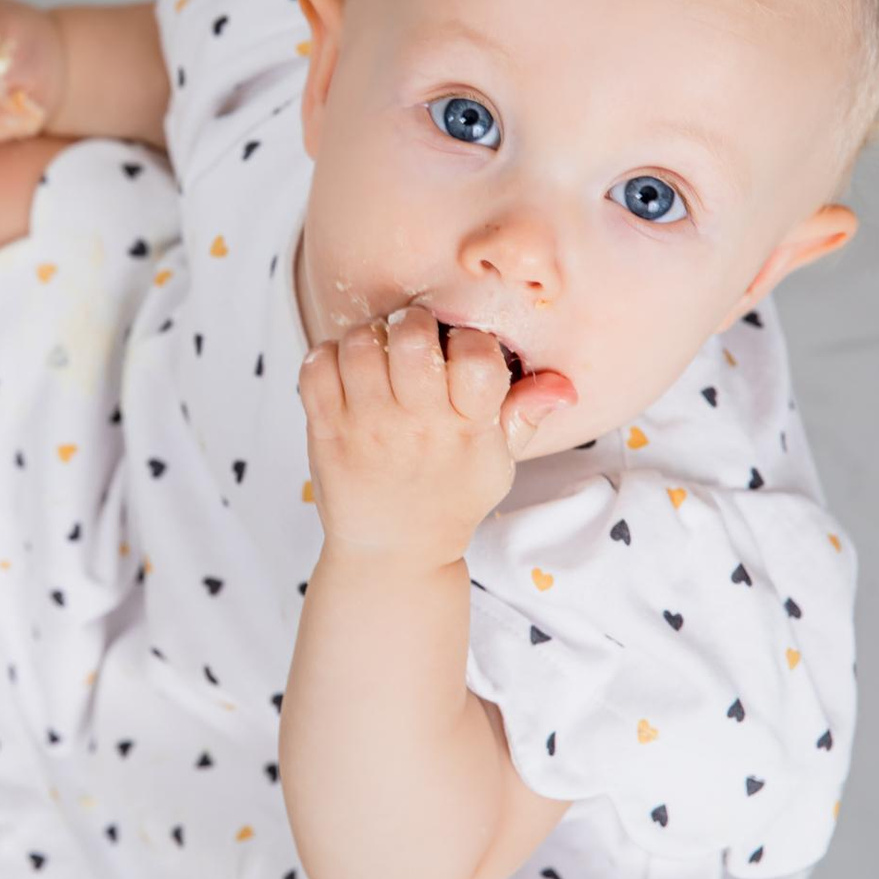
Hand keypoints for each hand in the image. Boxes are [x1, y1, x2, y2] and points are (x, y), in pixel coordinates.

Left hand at [298, 304, 576, 567]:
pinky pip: (316, 366)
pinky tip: (347, 372)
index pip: (477, 360)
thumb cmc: (448, 499)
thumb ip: (524, 417)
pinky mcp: (326, 430)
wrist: (392, 552)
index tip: (464, 352)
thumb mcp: (497, 464)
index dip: (473, 341)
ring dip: (371, 338)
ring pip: (360, 344)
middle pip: (411, 340)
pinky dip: (328, 355)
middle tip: (415, 342)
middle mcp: (416, 424)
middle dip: (415, 326)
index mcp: (466, 429)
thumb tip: (562, 387)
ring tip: (380, 356)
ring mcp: (366, 426)